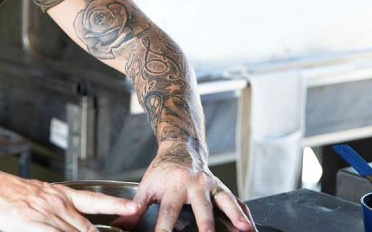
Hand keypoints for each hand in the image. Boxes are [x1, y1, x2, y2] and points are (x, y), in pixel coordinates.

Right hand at [0, 175, 139, 231]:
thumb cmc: (5, 192)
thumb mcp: (36, 194)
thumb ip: (53, 207)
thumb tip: (66, 221)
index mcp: (59, 193)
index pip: (94, 200)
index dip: (115, 204)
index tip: (133, 207)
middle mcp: (57, 203)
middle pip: (87, 227)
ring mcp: (47, 215)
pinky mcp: (34, 225)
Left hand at [114, 142, 255, 231]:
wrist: (181, 148)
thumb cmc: (162, 171)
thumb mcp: (147, 186)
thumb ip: (136, 208)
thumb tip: (120, 227)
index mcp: (174, 185)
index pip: (169, 211)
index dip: (165, 228)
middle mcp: (195, 184)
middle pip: (201, 207)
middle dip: (205, 224)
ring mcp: (212, 185)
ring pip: (225, 202)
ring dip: (236, 216)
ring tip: (244, 230)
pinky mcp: (223, 188)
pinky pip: (237, 201)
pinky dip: (245, 214)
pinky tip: (251, 228)